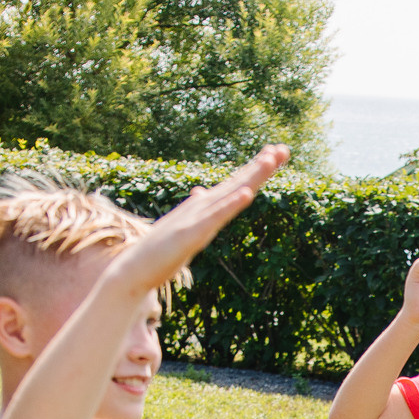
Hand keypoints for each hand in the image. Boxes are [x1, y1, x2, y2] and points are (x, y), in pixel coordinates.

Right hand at [111, 145, 290, 296]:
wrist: (134, 269)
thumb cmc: (159, 251)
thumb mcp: (185, 227)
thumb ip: (197, 210)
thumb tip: (201, 191)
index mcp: (204, 208)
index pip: (235, 185)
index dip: (255, 170)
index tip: (276, 154)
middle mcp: (202, 208)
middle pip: (237, 183)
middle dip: (261, 167)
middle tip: (284, 149)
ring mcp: (196, 219)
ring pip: (229, 194)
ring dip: (250, 177)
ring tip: (270, 161)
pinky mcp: (190, 234)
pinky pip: (214, 218)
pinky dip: (231, 204)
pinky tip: (247, 194)